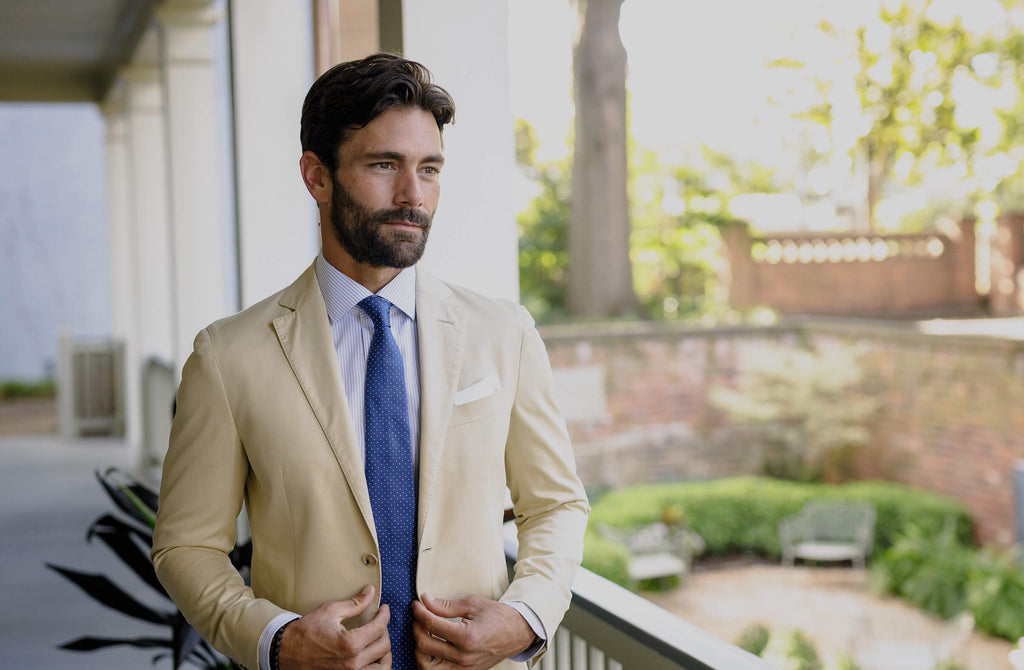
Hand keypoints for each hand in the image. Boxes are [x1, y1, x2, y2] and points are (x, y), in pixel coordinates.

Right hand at [279, 585, 391, 669]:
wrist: (286, 653)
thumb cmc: (306, 631)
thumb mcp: (330, 612)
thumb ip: (355, 603)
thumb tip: (371, 592)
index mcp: (351, 644)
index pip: (380, 627)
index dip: (385, 614)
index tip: (383, 609)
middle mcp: (353, 663)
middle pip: (384, 646)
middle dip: (385, 631)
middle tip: (379, 622)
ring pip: (383, 666)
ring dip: (384, 652)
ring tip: (378, 641)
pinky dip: (376, 665)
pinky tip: (371, 655)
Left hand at [411, 594, 535, 668]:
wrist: (517, 632)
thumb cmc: (496, 616)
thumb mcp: (472, 604)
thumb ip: (445, 605)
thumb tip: (425, 601)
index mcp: (466, 637)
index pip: (432, 624)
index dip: (420, 612)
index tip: (416, 603)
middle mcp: (463, 656)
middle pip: (425, 644)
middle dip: (416, 627)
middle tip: (419, 616)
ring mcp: (464, 668)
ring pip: (426, 666)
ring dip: (419, 648)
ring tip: (424, 634)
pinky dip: (429, 661)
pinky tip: (432, 647)